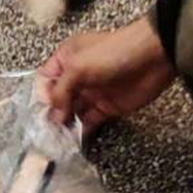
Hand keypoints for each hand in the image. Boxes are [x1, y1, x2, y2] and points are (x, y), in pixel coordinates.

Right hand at [39, 16, 175, 132]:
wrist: (153, 57)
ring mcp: (92, 92)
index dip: (41, 96)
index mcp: (67, 58)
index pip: (46, 80)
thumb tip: (54, 114)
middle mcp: (77, 76)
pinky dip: (81, 131)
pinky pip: (89, 122)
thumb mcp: (79, 67)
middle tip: (46, 131)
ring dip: (64, 125)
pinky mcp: (107, 107)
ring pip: (72, 112)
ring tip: (57, 139)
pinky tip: (73, 140)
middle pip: (57, 99)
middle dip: (51, 114)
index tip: (40, 112)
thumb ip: (61, 90)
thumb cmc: (116, 51)